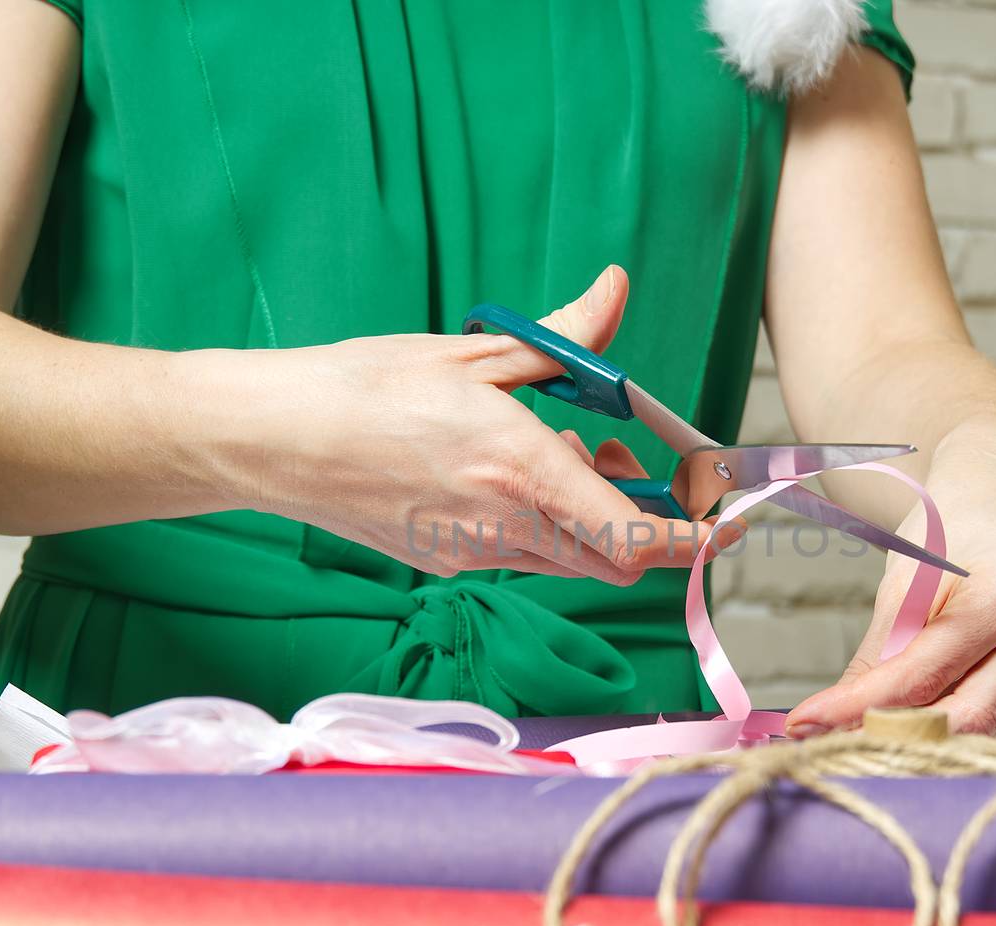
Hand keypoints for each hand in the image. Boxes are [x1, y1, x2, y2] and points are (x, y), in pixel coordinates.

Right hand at [219, 265, 722, 582]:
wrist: (272, 440)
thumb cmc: (363, 388)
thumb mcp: (474, 353)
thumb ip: (562, 338)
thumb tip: (615, 292)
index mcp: (521, 470)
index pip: (637, 537)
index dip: (692, 540)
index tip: (723, 525)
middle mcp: (505, 527)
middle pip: (615, 559)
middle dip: (645, 522)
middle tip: (624, 457)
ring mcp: (473, 554)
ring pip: (571, 560)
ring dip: (591, 521)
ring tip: (557, 453)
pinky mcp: (445, 563)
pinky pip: (523, 557)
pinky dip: (542, 525)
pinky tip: (504, 473)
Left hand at [784, 428, 995, 745]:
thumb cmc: (951, 522)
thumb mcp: (904, 580)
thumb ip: (880, 656)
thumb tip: (838, 722)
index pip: (924, 675)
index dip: (860, 707)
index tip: (807, 724)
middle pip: (968, 717)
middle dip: (897, 737)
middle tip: (838, 742)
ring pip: (995, 729)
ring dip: (934, 739)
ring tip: (878, 728)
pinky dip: (973, 727)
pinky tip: (937, 714)